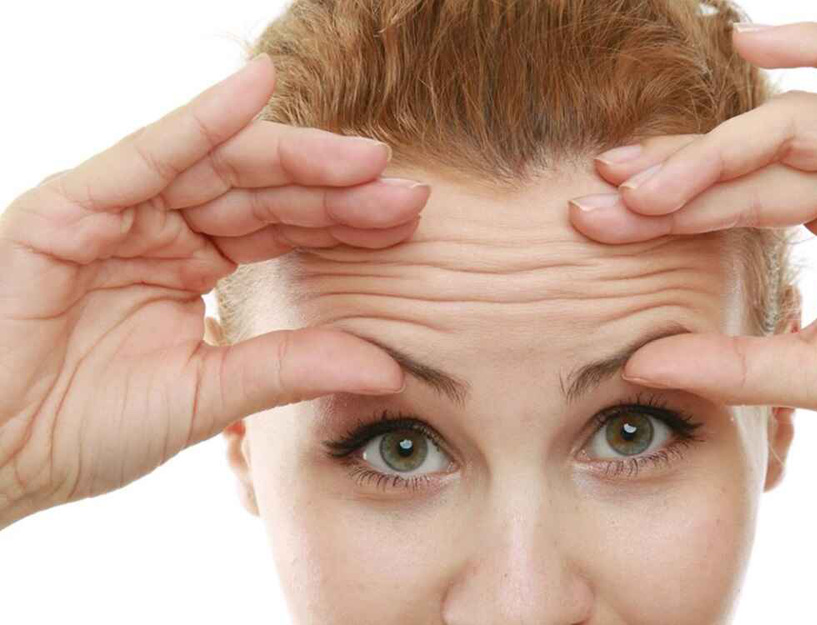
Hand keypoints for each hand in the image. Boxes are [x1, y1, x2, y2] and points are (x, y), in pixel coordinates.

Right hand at [0, 54, 427, 527]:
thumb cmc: (83, 428)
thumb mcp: (208, 394)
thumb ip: (290, 368)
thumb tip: (387, 366)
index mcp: (193, 267)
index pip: (284, 229)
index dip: (346, 221)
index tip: (410, 219)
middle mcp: (163, 229)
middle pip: (265, 192)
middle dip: (336, 189)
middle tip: (404, 190)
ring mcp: (120, 212)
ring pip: (221, 166)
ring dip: (294, 155)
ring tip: (364, 156)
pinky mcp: (72, 206)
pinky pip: (148, 152)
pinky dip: (202, 119)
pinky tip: (256, 88)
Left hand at [568, 22, 816, 449]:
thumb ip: (736, 364)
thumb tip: (638, 362)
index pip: (732, 205)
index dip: (664, 211)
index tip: (593, 220)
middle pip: (746, 166)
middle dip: (670, 181)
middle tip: (596, 197)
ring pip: (791, 129)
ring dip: (714, 149)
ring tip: (643, 179)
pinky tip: (752, 37)